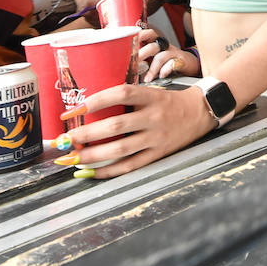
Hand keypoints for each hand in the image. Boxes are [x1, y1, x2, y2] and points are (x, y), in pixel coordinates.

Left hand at [61, 85, 212, 177]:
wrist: (199, 112)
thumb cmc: (168, 101)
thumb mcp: (150, 92)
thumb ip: (126, 98)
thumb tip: (89, 107)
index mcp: (151, 97)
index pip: (122, 93)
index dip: (97, 100)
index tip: (75, 108)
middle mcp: (153, 117)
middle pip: (117, 126)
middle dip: (88, 133)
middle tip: (67, 139)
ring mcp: (156, 137)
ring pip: (121, 149)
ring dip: (94, 155)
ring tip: (74, 158)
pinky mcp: (158, 154)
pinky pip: (131, 165)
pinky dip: (110, 170)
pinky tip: (92, 172)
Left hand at [136, 27, 200, 81]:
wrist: (190, 64)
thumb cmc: (169, 61)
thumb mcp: (155, 58)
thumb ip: (144, 61)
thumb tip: (128, 69)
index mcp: (157, 44)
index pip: (148, 34)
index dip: (140, 35)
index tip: (130, 40)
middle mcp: (165, 47)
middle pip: (152, 46)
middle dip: (142, 54)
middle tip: (134, 63)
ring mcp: (173, 54)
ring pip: (161, 57)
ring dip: (152, 68)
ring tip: (147, 78)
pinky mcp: (181, 62)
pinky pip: (172, 64)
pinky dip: (165, 70)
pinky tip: (161, 76)